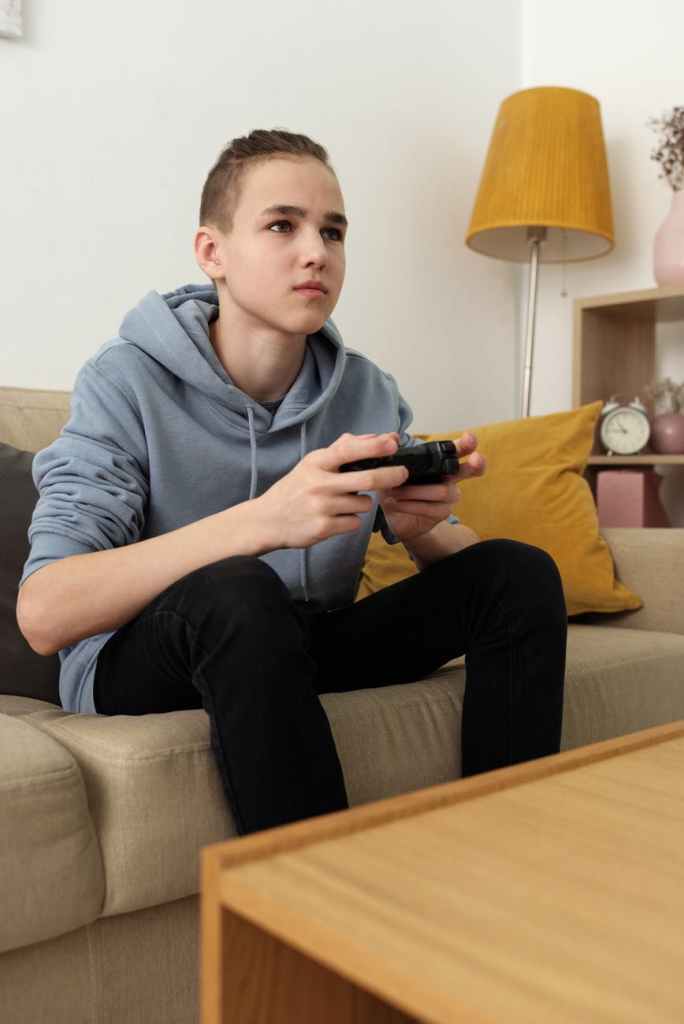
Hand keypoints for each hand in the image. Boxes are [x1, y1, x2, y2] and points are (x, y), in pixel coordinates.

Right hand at [254, 432, 409, 550]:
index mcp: (316, 463)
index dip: (372, 446)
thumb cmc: (295, 489)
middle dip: (390, 475)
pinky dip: (351, 520)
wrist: (267, 520)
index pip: (347, 450)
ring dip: (362, 502)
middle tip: (403, 473)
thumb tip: (375, 438)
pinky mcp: (323, 527)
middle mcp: (319, 483)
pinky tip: (335, 518)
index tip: (392, 443)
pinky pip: (355, 522)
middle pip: (366, 479)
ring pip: (364, 503)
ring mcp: (322, 507)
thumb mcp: (311, 464)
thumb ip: (341, 450)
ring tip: (342, 503)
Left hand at [378, 431, 485, 543]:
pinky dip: (411, 505)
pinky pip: (431, 508)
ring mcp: (449, 496)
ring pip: (443, 491)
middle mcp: (450, 477)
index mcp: (440, 462)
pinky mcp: (442, 513)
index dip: (467, 443)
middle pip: (470, 469)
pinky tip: (397, 503)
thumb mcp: (391, 469)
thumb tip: (393, 438)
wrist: (394, 517)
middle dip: (476, 463)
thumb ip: (392, 452)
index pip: (459, 450)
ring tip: (395, 492)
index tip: (469, 438)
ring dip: (416, 491)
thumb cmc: (397, 489)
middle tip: (475, 459)